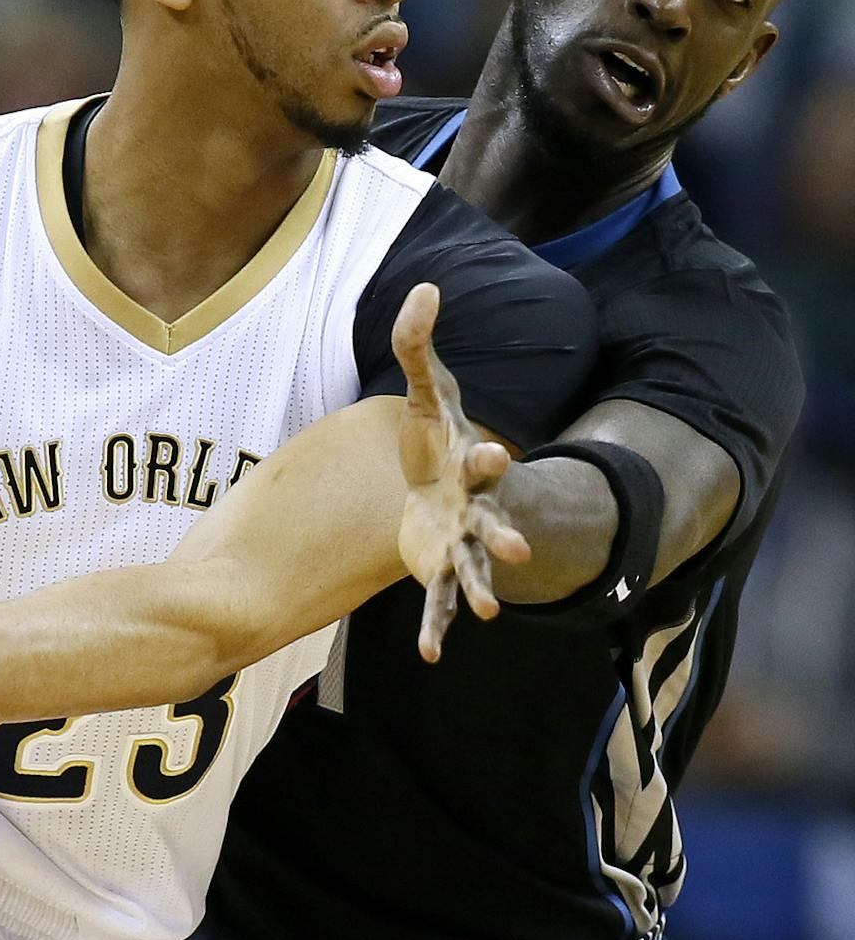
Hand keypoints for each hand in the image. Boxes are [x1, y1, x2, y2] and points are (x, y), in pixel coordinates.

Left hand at [392, 283, 530, 661]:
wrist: (433, 483)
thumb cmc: (435, 438)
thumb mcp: (426, 390)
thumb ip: (420, 343)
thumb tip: (425, 285)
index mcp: (471, 464)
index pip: (484, 459)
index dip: (490, 457)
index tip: (498, 454)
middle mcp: (474, 508)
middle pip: (493, 522)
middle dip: (507, 536)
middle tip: (520, 552)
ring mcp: (460, 543)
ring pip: (475, 569)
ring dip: (482, 588)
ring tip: (489, 609)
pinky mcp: (438, 568)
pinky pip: (439, 602)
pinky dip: (437, 627)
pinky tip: (431, 655)